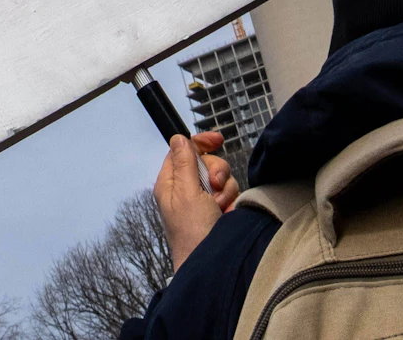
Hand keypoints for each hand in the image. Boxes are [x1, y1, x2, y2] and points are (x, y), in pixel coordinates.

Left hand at [154, 131, 239, 271]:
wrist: (209, 264)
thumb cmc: (193, 231)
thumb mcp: (187, 193)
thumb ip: (184, 163)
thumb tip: (177, 138)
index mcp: (170, 182)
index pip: (183, 150)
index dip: (200, 143)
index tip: (218, 140)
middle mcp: (186, 188)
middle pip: (206, 162)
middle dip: (217, 172)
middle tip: (216, 188)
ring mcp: (202, 200)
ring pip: (221, 177)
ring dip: (225, 190)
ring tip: (220, 208)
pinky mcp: (218, 209)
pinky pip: (230, 193)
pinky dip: (231, 201)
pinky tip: (227, 214)